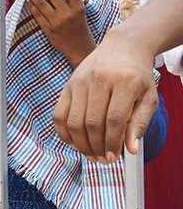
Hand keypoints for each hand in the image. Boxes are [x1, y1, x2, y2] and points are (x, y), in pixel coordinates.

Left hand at [27, 0, 94, 67]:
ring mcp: (57, 22)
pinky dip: (31, 5)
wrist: (80, 49)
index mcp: (79, 7)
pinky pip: (36, 13)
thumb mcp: (80, 13)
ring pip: (40, 2)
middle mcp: (68, 13)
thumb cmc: (80, 29)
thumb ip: (70, 1)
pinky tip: (28, 1)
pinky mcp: (48, 29)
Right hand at [55, 30, 157, 162]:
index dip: (112, 142)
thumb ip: (139, 123)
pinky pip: (59, 113)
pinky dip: (64, 132)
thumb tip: (130, 150)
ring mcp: (79, 81)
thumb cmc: (138, 75)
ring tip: (91, 154)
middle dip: (96, 146)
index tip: (114, 157)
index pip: (114, 119)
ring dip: (81, 143)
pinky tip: (74, 142)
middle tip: (103, 160)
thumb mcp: (149, 97)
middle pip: (92, 122)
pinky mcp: (68, 85)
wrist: (121, 48)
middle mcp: (98, 79)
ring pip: (74, 120)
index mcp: (123, 81)